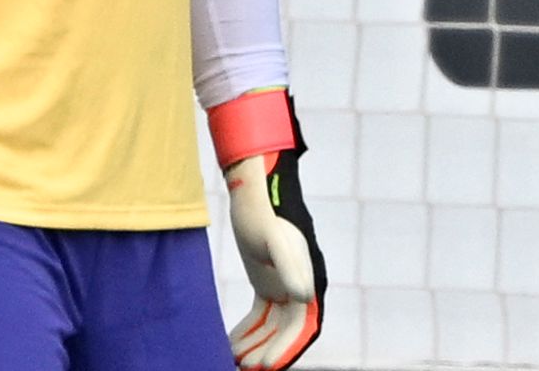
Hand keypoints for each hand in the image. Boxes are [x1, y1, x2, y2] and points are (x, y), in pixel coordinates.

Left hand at [215, 92, 325, 370]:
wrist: (255, 187)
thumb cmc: (266, 210)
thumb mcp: (276, 238)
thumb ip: (291, 265)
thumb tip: (304, 297)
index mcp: (308, 276)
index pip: (304, 323)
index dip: (288, 347)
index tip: (267, 366)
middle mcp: (300, 283)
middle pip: (288, 329)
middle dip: (270, 352)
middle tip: (245, 369)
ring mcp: (283, 283)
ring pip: (273, 326)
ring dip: (257, 345)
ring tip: (234, 361)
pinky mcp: (266, 281)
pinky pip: (260, 315)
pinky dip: (248, 332)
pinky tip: (230, 343)